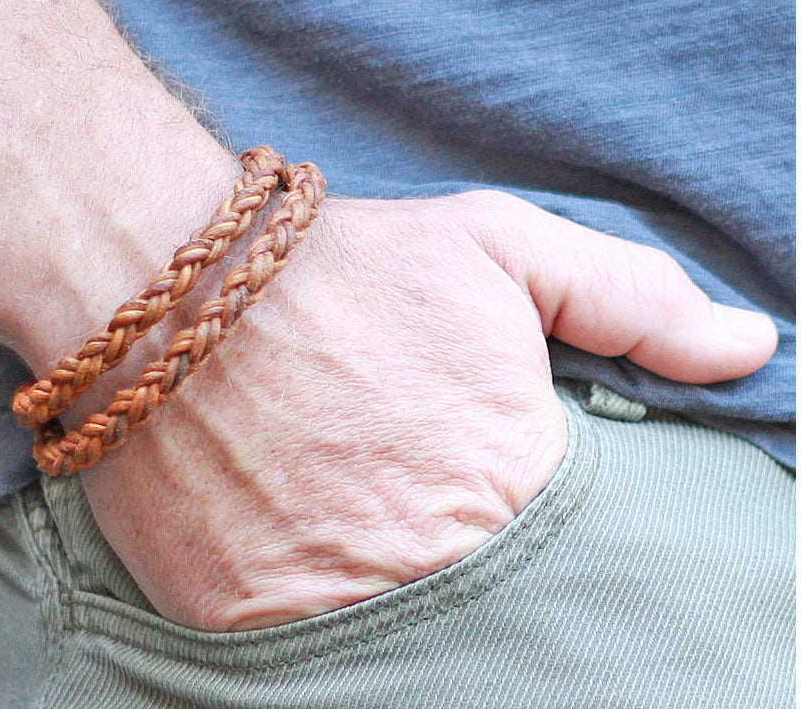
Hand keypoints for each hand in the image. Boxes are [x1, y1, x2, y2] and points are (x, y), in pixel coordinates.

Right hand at [78, 189, 775, 630]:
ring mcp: (324, 605)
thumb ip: (633, 300)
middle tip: (436, 524)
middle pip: (502, 622)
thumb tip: (750, 348)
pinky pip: (306, 660)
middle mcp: (425, 562)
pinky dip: (319, 621)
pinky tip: (308, 553)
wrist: (168, 288)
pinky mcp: (235, 628)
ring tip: (366, 528)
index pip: (592, 565)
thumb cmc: (340, 267)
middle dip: (483, 580)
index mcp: (511, 478)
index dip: (563, 543)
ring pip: (406, 653)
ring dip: (402, 606)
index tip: (525, 516)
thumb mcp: (499, 249)